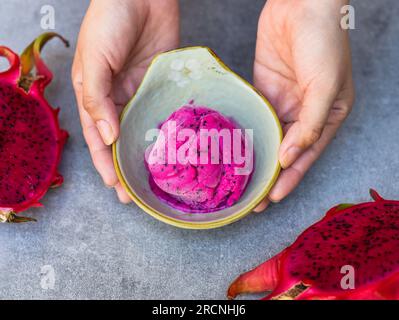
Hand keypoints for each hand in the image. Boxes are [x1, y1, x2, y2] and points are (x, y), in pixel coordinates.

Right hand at [72, 0, 178, 201]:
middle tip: (136, 195)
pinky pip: (164, 113)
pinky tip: (175, 150)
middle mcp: (117, 98)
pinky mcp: (163, 85)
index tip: (114, 187)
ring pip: (143, 131)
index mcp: (94, 95)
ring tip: (156, 181)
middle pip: (121, 141)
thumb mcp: (94, 59)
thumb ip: (97, 98)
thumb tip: (106, 137)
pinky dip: (167, 133)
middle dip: (126, 168)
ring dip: (147, 156)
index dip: (104, 164)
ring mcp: (141, 93)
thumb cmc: (110, 19)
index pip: (97, 138)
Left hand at [253, 0, 354, 211]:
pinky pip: (253, 115)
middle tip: (250, 198)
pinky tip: (231, 147)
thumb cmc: (324, 42)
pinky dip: (244, 132)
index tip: (272, 199)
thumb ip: (308, 125)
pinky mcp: (263, 88)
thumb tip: (288, 158)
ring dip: (254, 157)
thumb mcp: (325, 87)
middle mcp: (303, 113)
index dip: (289, 179)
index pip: (305, 156)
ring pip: (267, 137)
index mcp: (325, 117)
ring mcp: (281, 101)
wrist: (302, 3)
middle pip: (283, 151)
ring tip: (237, 179)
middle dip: (268, 175)